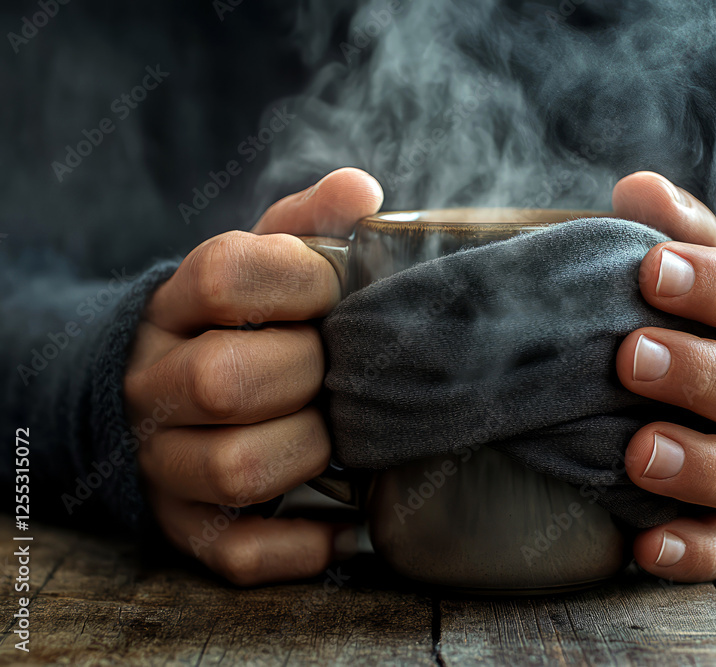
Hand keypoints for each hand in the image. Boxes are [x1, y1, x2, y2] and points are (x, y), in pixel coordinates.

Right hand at [125, 168, 382, 585]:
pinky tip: (347, 518)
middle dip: (307, 373)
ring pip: (235, 469)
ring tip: (338, 434)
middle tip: (338, 370)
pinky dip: (301, 544)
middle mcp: (154, 386)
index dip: (296, 278)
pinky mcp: (185, 529)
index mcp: (174, 307)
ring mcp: (163, 462)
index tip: (336, 290)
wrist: (168, 394)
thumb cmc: (241, 326)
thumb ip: (308, 225)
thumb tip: (362, 192)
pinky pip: (237, 552)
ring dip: (310, 451)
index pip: (221, 275)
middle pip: (227, 380)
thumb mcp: (263, 265)